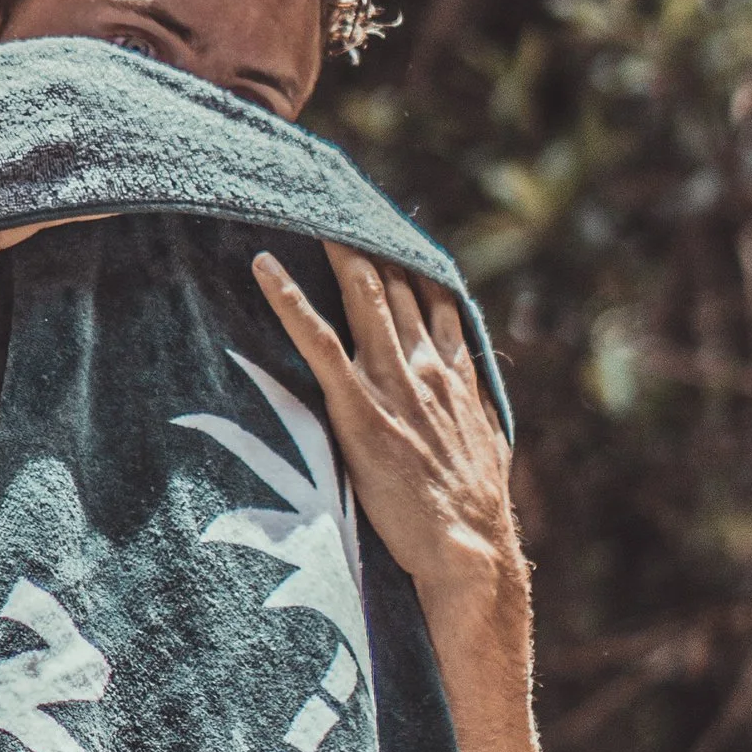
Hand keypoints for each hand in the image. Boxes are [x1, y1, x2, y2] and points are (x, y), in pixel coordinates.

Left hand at [251, 243, 523, 617]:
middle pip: (398, 284)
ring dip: (336, 251)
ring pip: (364, 296)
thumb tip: (469, 398)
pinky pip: (317, 340)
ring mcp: (392, 382)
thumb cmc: (473, 512)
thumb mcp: (488, 449)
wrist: (468, 549)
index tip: (392, 232)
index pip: (435, 299)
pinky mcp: (358, 407)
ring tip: (308, 212)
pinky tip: (262, 267)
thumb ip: (475, 412)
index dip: (412, 263)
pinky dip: (288, 299)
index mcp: (456, 375)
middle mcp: (426, 366)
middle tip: (340, 202)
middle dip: (370, 242)